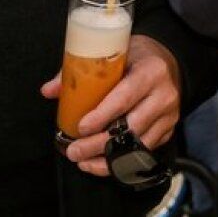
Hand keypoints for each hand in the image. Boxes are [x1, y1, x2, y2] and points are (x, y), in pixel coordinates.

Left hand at [42, 35, 179, 176]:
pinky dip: (121, 162)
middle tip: (73, 151)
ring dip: (108, 158)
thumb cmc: (135, 56)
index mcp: (150, 71)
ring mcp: (169, 116)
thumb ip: (81, 71)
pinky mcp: (168, 130)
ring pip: (138, 145)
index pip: (124, 97)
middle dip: (99, 144)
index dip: (101, 116)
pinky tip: (100, 162)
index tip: (79, 128)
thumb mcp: (113, 54)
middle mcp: (164, 95)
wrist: (169, 61)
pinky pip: (144, 153)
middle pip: (131, 127)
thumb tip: (48, 90)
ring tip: (82, 161)